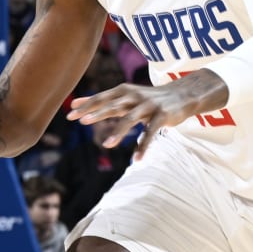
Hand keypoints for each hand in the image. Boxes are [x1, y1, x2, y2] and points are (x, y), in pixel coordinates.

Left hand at [68, 74, 222, 147]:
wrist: (183, 95)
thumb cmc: (147, 98)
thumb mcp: (124, 98)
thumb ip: (102, 102)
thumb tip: (74, 104)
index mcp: (123, 92)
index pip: (101, 98)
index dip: (86, 105)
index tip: (69, 115)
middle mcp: (134, 96)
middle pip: (113, 105)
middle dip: (97, 113)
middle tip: (82, 121)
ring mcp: (149, 106)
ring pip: (131, 119)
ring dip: (119, 132)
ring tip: (107, 145)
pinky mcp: (162, 116)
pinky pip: (151, 133)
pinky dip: (143, 146)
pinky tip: (137, 159)